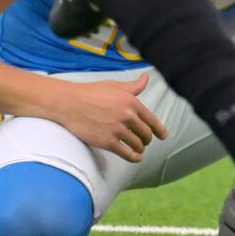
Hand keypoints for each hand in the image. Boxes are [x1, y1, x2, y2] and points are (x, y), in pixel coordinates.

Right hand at [50, 74, 166, 162]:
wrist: (70, 103)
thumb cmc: (92, 92)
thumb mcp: (115, 85)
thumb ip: (134, 86)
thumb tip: (147, 77)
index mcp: (132, 102)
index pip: (151, 120)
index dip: (159, 130)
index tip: (163, 136)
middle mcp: (128, 117)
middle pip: (145, 134)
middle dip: (147, 139)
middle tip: (146, 142)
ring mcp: (118, 130)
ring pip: (137, 144)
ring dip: (140, 148)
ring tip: (139, 149)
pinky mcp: (107, 142)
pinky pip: (126, 153)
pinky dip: (133, 157)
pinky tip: (136, 158)